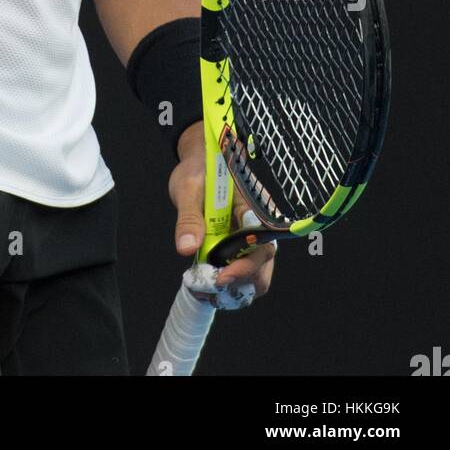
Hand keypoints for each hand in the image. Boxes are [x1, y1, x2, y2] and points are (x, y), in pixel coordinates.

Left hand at [168, 120, 275, 298]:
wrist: (203, 158)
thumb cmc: (200, 167)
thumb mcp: (189, 188)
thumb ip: (189, 218)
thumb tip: (186, 249)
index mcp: (254, 209)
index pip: (261, 246)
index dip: (246, 268)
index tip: (221, 278)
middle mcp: (260, 227)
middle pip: (263, 268)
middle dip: (239, 285)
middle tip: (208, 289)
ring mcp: (252, 238)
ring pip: (256, 275)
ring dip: (234, 289)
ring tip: (205, 290)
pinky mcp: (241, 246)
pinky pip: (243, 271)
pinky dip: (229, 284)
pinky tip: (207, 284)